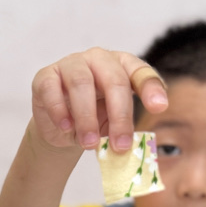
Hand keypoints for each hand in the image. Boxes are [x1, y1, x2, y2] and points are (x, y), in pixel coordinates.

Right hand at [30, 47, 167, 152]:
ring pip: (81, 83)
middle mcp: (98, 59)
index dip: (150, 88)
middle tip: (120, 145)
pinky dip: (60, 111)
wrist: (61, 127)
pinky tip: (66, 128)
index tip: (159, 107)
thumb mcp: (114, 123)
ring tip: (89, 144)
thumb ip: (124, 128)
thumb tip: (130, 148)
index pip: (140, 71)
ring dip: (87, 117)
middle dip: (119, 115)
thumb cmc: (93, 120)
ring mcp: (70, 64)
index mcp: (121, 65)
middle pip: (113, 80)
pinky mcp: (45, 76)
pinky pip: (52, 89)